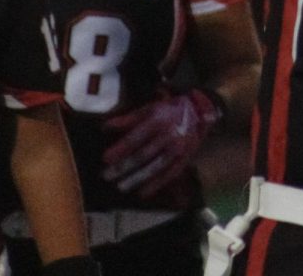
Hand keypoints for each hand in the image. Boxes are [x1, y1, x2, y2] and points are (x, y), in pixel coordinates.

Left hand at [101, 89, 222, 198]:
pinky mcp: (185, 158)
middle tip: (107, 177)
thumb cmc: (168, 110)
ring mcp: (179, 148)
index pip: (136, 137)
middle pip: (144, 154)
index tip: (105, 159)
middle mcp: (169, 135)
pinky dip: (156, 184)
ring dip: (138, 178)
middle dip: (124, 167)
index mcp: (159, 120)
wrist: (198, 111)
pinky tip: (143, 193)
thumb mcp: (148, 109)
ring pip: (156, 166)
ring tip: (122, 187)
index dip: (120, 148)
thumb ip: (127, 120)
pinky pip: (170, 174)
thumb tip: (104, 127)